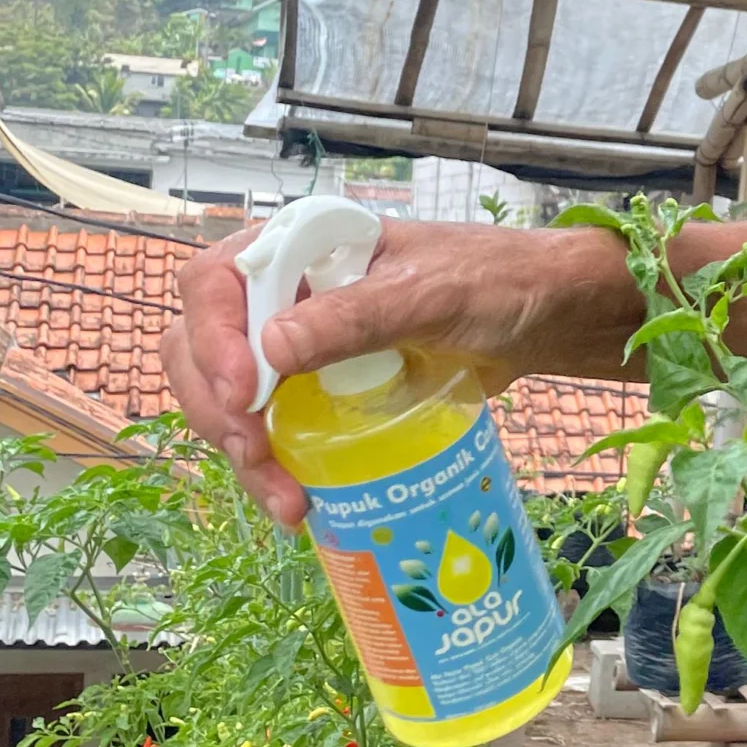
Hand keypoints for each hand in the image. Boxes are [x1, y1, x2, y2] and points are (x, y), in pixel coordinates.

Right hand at [161, 219, 645, 527]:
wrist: (546, 316)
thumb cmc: (497, 283)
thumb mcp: (431, 293)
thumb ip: (358, 315)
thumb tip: (269, 350)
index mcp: (303, 245)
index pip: (215, 282)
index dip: (212, 338)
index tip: (243, 393)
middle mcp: (286, 291)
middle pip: (201, 347)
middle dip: (217, 410)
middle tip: (257, 458)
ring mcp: (298, 343)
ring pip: (227, 397)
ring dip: (240, 451)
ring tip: (287, 501)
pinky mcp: (319, 390)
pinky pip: (269, 427)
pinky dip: (271, 466)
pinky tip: (299, 500)